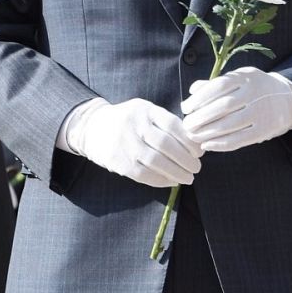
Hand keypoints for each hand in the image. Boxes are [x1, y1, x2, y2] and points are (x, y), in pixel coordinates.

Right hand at [63, 98, 201, 187]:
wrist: (92, 127)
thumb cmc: (129, 120)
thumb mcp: (145, 111)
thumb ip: (166, 122)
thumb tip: (194, 142)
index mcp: (145, 110)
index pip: (172, 125)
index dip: (189, 140)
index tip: (200, 151)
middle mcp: (134, 125)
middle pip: (166, 145)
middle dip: (186, 159)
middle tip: (197, 168)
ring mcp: (124, 144)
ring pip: (155, 162)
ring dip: (176, 173)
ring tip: (188, 178)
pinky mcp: (118, 162)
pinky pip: (143, 174)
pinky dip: (161, 180)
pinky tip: (171, 182)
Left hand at [181, 67, 291, 151]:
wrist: (289, 100)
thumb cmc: (257, 88)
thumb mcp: (241, 77)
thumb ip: (217, 83)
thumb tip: (193, 90)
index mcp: (246, 77)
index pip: (218, 86)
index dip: (199, 98)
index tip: (185, 107)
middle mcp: (255, 93)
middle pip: (222, 106)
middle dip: (200, 118)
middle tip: (187, 125)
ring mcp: (261, 112)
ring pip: (230, 125)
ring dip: (207, 132)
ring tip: (193, 136)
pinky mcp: (265, 130)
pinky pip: (239, 140)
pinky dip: (220, 144)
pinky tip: (207, 145)